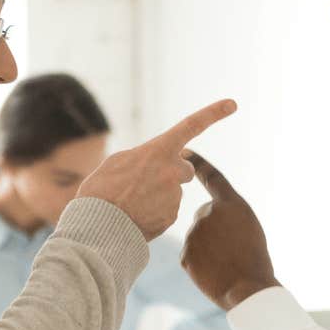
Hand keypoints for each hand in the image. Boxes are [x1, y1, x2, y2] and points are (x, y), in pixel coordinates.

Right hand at [77, 99, 236, 239]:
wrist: (97, 226)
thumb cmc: (101, 191)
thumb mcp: (117, 162)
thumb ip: (143, 157)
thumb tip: (153, 164)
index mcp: (159, 150)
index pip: (191, 125)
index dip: (213, 113)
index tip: (232, 104)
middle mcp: (172, 171)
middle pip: (185, 169)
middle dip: (172, 173)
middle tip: (146, 182)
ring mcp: (174, 196)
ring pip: (172, 192)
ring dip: (158, 195)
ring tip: (132, 202)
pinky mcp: (171, 216)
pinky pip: (166, 211)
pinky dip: (154, 213)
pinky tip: (136, 216)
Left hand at [181, 153, 278, 310]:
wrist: (249, 289)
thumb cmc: (255, 260)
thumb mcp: (249, 227)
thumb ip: (227, 214)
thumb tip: (203, 214)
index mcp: (231, 203)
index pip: (211, 176)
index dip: (197, 164)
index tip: (184, 153)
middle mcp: (209, 213)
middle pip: (205, 216)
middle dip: (215, 231)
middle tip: (233, 250)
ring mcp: (195, 233)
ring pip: (198, 238)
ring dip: (209, 250)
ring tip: (226, 263)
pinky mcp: (185, 254)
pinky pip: (191, 256)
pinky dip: (200, 265)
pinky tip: (214, 272)